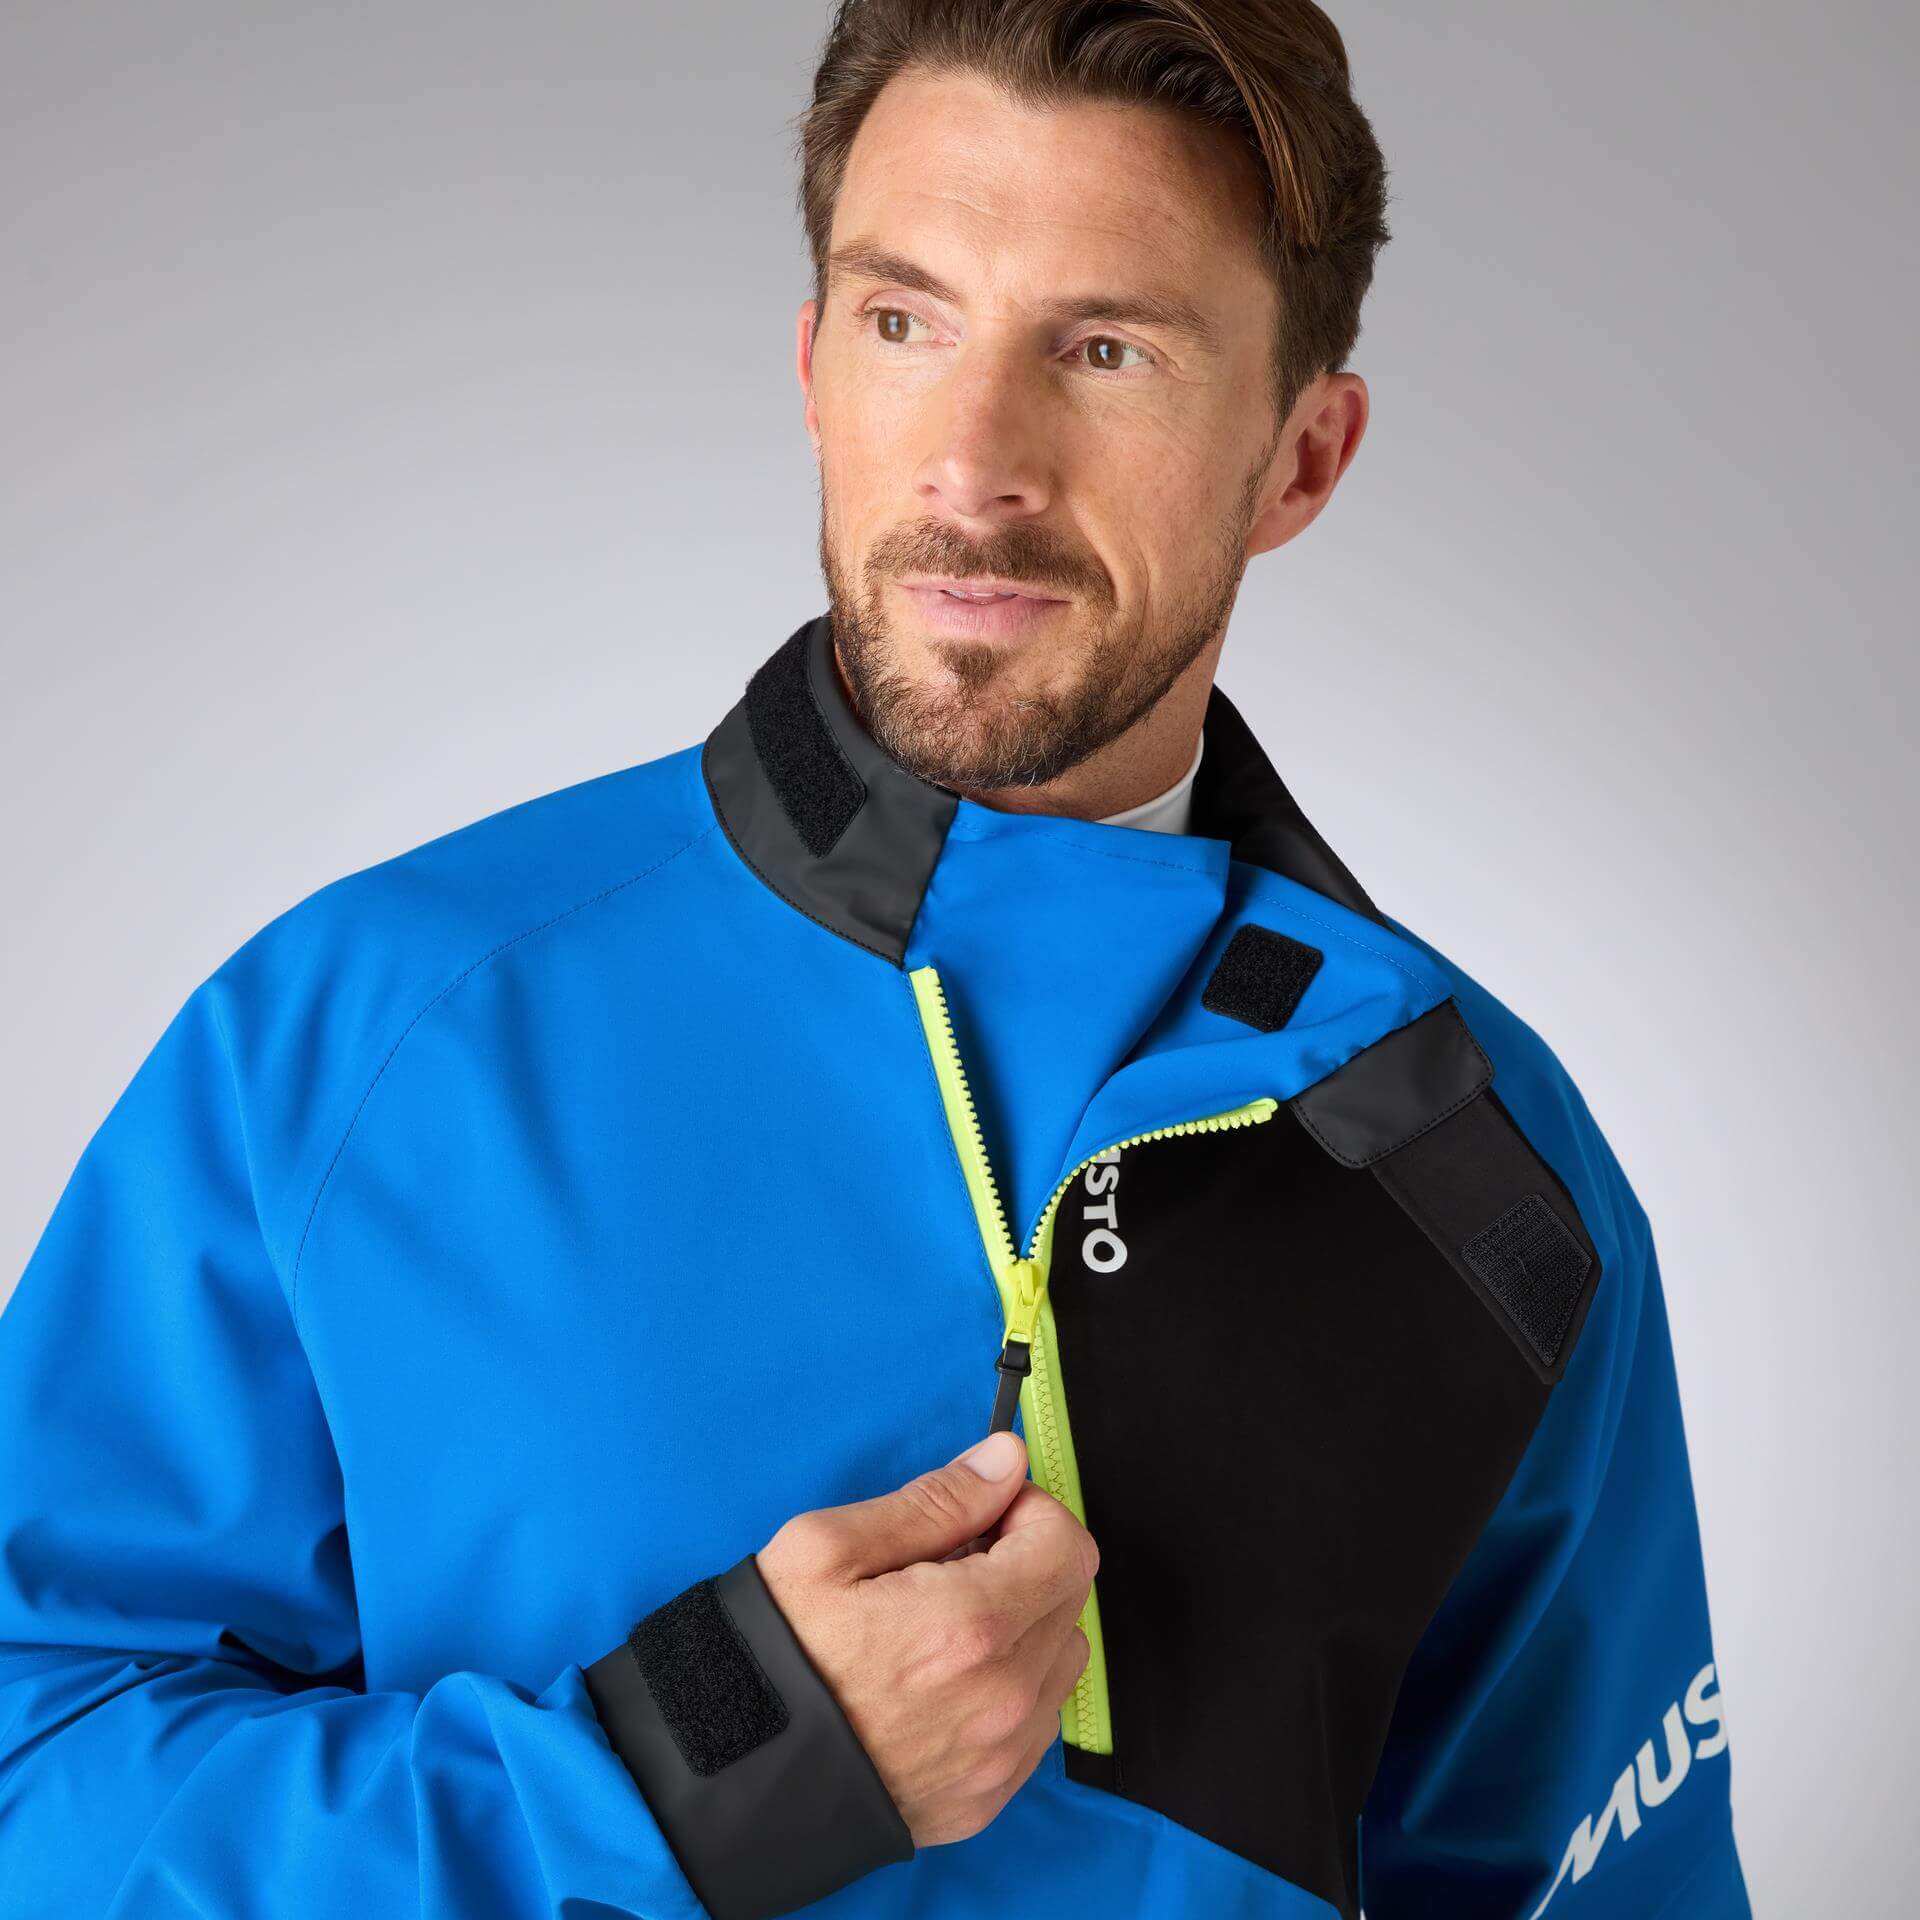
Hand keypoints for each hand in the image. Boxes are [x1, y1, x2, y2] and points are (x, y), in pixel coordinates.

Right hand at [754, 1429, 1098, 1846]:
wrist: (734, 1778)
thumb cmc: (773, 1655)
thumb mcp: (828, 1548)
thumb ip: (935, 1500)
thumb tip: (1005, 1462)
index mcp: (968, 1623)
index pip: (1067, 1546)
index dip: (1029, 1512)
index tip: (983, 1514)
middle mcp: (1002, 1695)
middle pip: (1069, 1598)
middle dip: (1025, 1561)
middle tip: (952, 1563)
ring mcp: (1000, 1754)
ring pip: (1060, 1659)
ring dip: (1024, 1625)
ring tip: (946, 1624)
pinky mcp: (990, 1796)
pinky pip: (1037, 1721)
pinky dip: (1011, 1686)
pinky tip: (945, 1679)